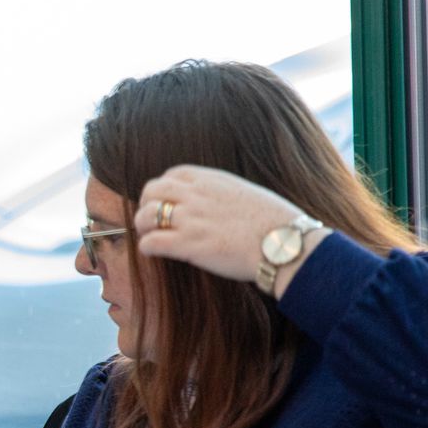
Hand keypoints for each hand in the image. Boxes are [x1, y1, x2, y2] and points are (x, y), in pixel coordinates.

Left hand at [133, 165, 315, 290]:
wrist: (285, 243)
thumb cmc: (275, 223)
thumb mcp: (246, 193)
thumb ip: (223, 194)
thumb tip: (215, 203)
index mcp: (212, 180)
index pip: (172, 174)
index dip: (163, 189)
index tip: (165, 202)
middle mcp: (196, 195)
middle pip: (151, 190)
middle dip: (146, 205)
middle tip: (151, 221)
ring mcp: (191, 219)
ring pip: (145, 215)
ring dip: (142, 227)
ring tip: (150, 236)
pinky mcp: (188, 245)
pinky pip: (151, 242)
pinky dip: (146, 248)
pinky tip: (153, 253)